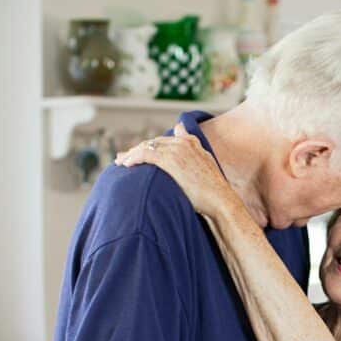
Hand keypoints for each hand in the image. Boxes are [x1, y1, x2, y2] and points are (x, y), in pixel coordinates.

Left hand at [115, 123, 240, 220]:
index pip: (166, 139)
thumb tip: (186, 157)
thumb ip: (195, 158)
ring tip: (120, 162)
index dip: (151, 145)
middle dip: (138, 149)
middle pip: (154, 142)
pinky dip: (133, 158)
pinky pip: (145, 154)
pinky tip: (125, 165)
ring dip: (132, 154)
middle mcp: (184, 143)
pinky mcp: (169, 159)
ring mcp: (176, 149)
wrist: (220, 201)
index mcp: (193, 143)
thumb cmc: (214, 193)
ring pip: (147, 146)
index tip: (139, 152)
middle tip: (124, 158)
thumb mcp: (206, 169)